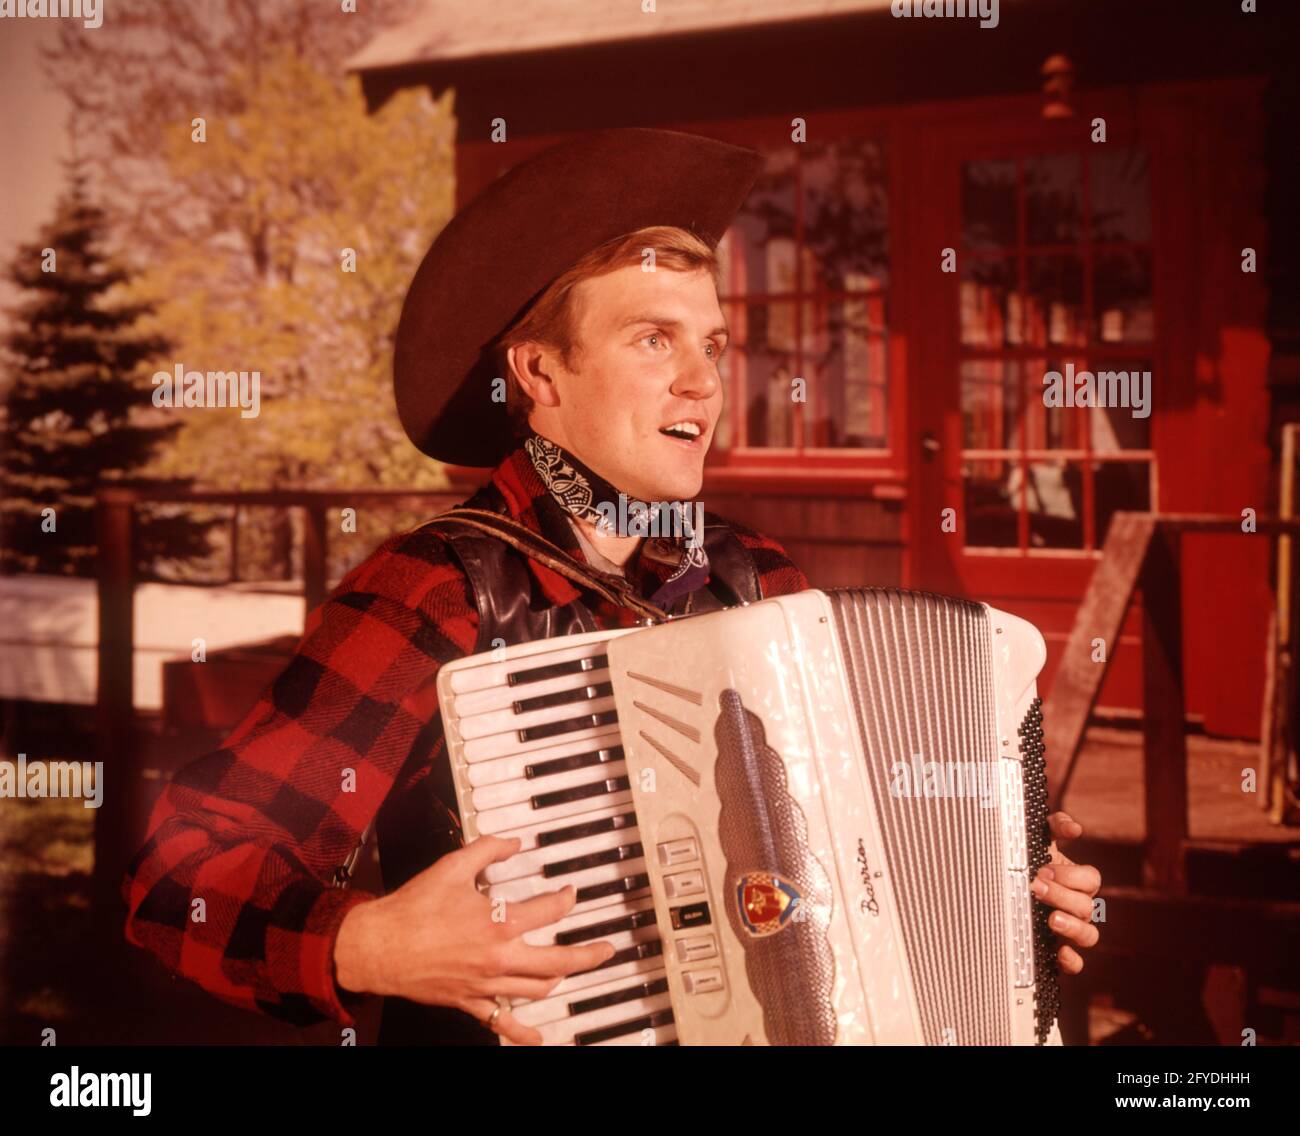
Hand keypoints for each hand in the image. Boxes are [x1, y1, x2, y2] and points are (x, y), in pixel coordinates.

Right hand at [334, 834, 615, 1043]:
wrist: (378, 946)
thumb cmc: (413, 909)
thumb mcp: (452, 867)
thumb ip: (487, 850)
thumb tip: (513, 842)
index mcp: (499, 924)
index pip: (550, 910)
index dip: (567, 898)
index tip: (572, 892)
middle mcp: (499, 958)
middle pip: (559, 961)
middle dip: (588, 954)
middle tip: (605, 949)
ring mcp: (486, 984)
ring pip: (537, 989)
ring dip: (561, 979)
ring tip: (573, 971)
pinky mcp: (470, 1002)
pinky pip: (503, 1022)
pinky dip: (524, 1032)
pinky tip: (539, 1038)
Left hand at [1031, 811, 1101, 974]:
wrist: (1003, 886)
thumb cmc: (1027, 861)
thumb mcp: (1038, 839)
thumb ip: (1055, 826)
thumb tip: (1075, 829)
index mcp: (1079, 881)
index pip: (1091, 879)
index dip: (1071, 875)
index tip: (1043, 869)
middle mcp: (1079, 907)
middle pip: (1087, 906)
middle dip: (1061, 896)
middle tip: (1036, 887)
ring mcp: (1071, 930)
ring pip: (1090, 935)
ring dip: (1073, 928)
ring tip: (1051, 920)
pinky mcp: (1058, 951)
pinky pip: (1076, 963)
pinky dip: (1072, 961)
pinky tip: (1058, 952)